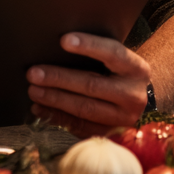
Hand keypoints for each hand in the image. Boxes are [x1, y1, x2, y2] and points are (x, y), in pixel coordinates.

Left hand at [25, 32, 150, 136]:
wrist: (139, 100)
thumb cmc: (118, 73)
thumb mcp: (117, 61)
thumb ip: (97, 53)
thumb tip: (59, 44)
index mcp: (136, 69)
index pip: (113, 53)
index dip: (89, 46)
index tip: (63, 40)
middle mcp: (133, 95)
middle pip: (92, 85)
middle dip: (59, 78)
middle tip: (34, 73)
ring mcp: (123, 118)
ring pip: (84, 108)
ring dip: (55, 99)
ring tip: (33, 91)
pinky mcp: (111, 134)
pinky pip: (80, 127)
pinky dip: (57, 117)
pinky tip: (40, 108)